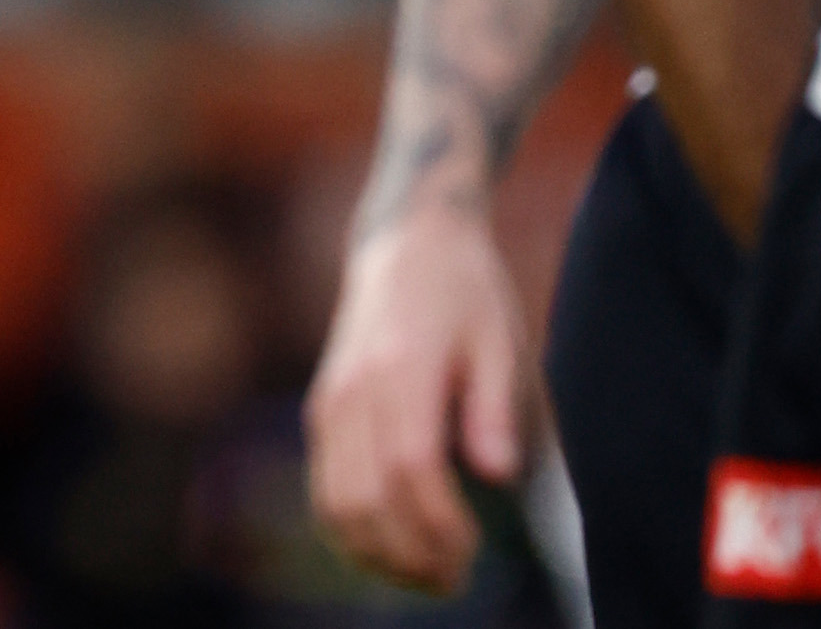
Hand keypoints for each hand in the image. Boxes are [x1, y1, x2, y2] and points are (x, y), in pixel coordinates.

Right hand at [303, 204, 526, 592]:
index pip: (410, 471)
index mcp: (400, 369)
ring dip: (376, 555)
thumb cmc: (463, 292)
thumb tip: (498, 474)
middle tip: (455, 580)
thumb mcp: (497, 339)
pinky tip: (390, 547)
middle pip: (365, 501)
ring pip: (335, 505)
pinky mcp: (322, 410)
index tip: (474, 554)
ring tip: (425, 574)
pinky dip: (351, 531)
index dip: (440, 526)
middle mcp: (353, 390)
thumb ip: (493, 409)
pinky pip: (323, 489)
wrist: (405, 240)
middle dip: (410, 555)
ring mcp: (330, 402)